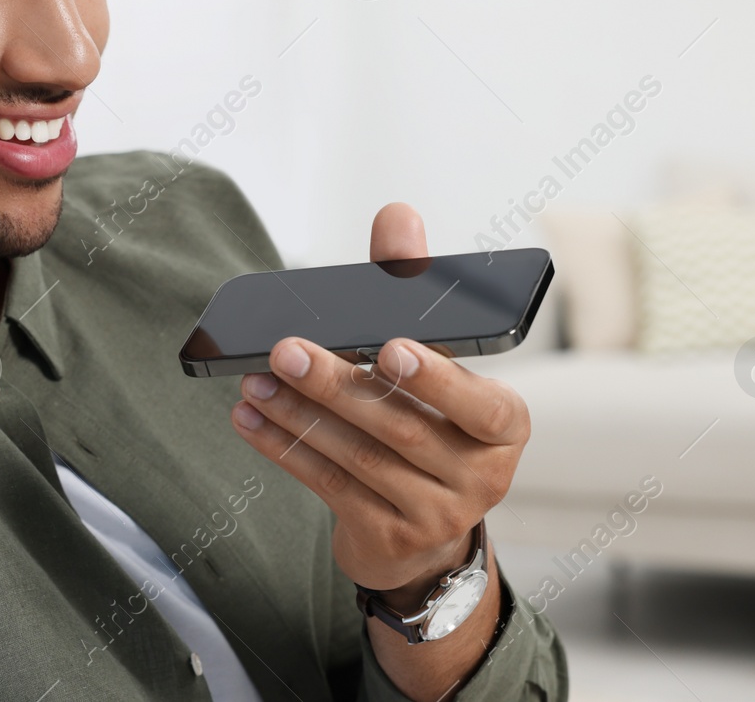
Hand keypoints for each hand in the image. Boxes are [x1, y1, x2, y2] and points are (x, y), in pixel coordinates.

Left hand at [229, 203, 529, 607]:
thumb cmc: (428, 419)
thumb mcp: (432, 361)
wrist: (421, 529)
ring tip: (255, 378)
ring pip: (359, 459)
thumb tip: (398, 216)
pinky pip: (330, 487)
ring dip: (298, 415)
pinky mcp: (389, 537)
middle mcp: (481, 475)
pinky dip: (284, 449)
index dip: (436, 378)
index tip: (390, 346)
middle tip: (286, 348)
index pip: (480, 402)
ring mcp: (436, 514)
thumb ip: (416, 290)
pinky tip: (250, 417)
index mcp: (504, 424)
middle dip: (337, 384)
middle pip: (402, 427)